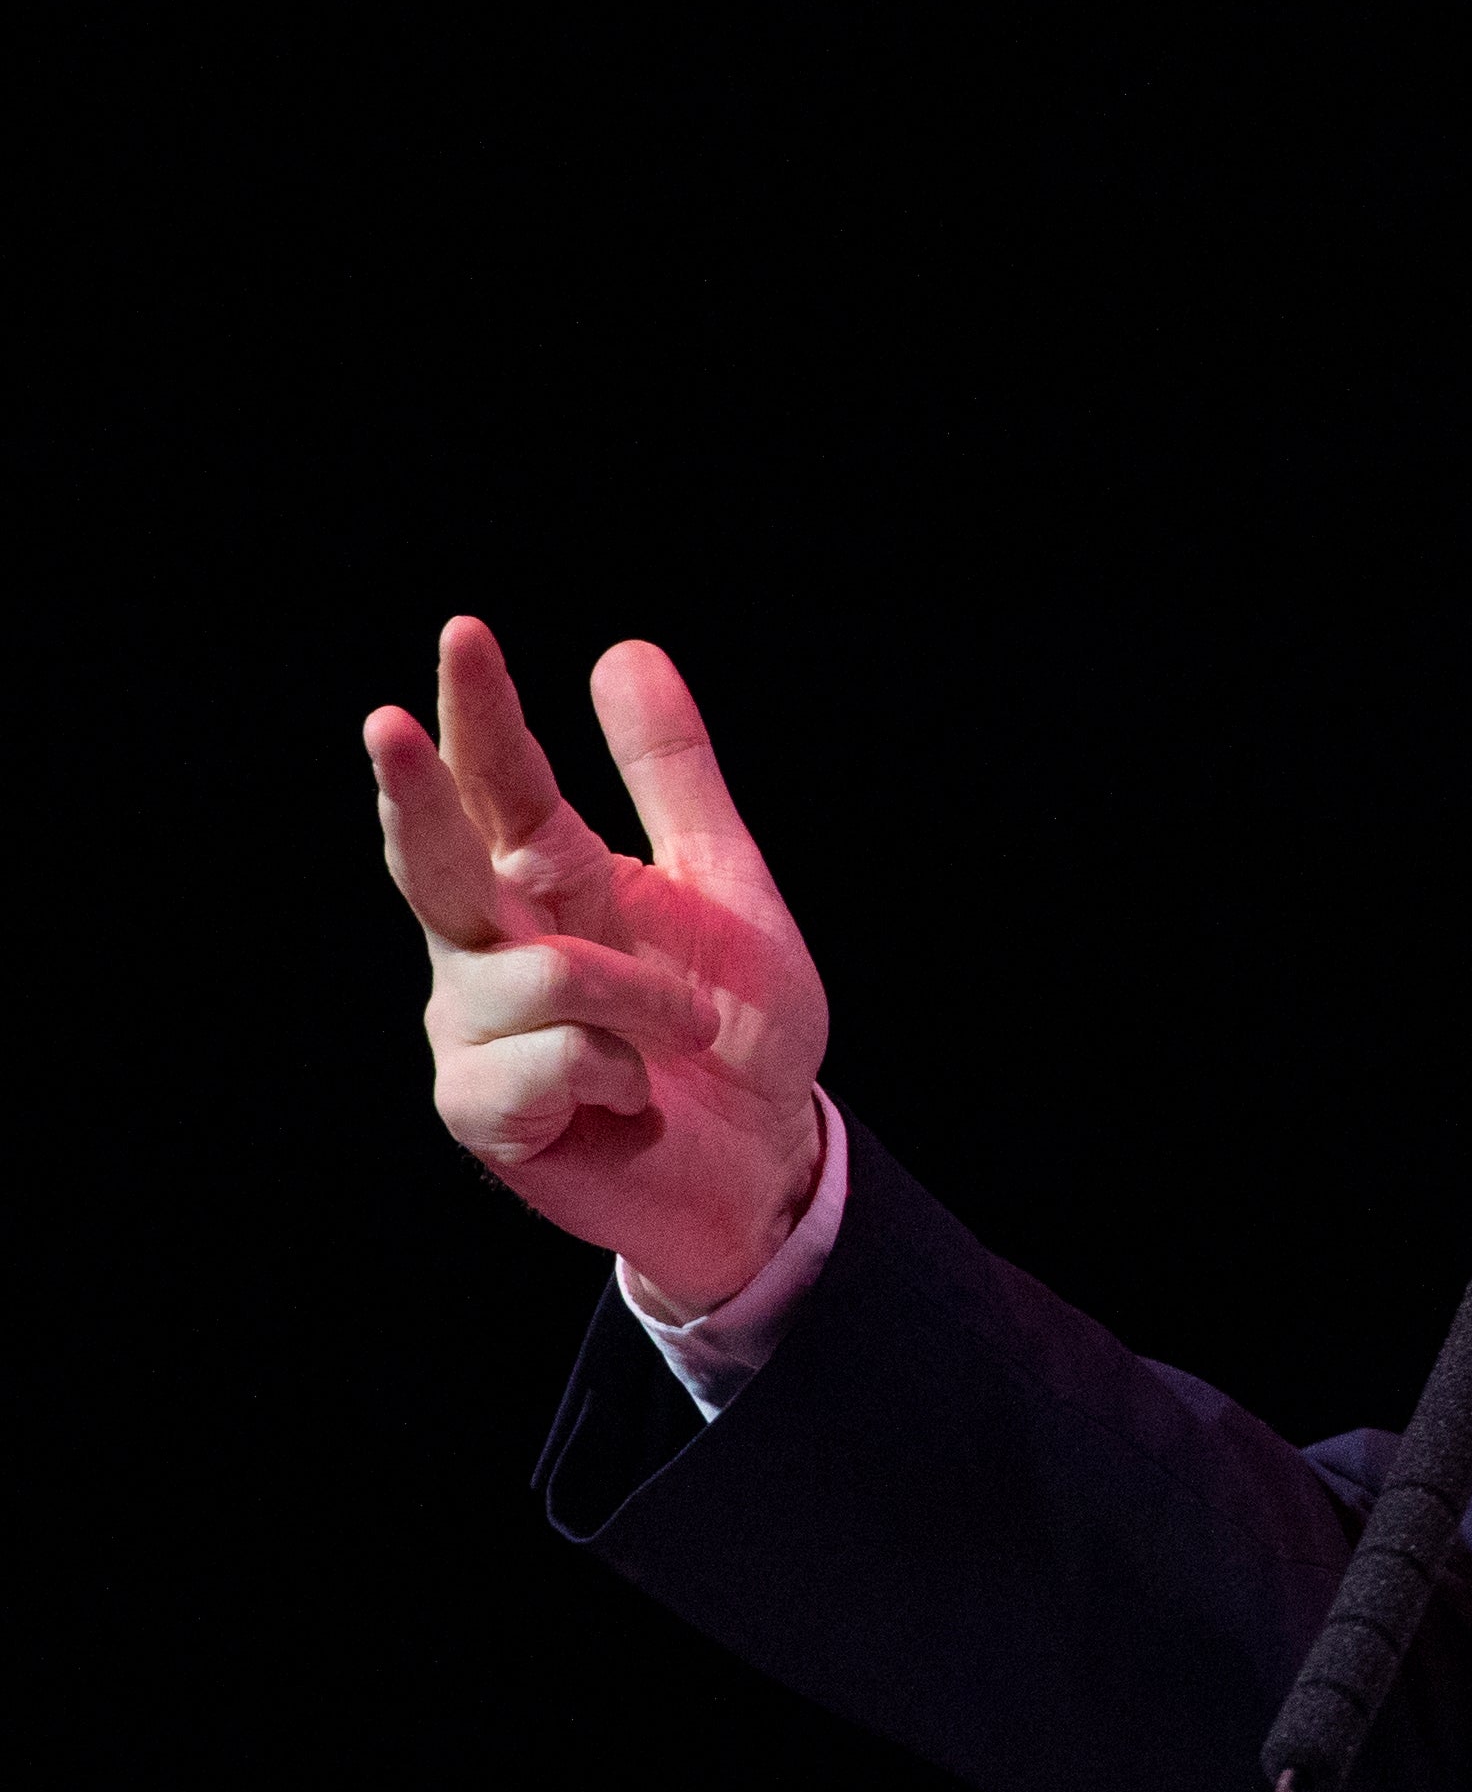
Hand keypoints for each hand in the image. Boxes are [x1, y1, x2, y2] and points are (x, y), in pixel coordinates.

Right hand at [366, 617, 830, 1313]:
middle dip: (414, 795)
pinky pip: (545, 1061)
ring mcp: (474, 1027)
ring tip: (680, 1034)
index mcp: (546, 878)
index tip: (467, 633)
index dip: (479, 710)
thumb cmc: (736, 1028)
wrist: (767, 1158)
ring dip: (638, 1000)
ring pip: (538, 975)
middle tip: (384, 724)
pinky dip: (614, 1073)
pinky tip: (629, 1099)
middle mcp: (490, 943)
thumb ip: (675, 778)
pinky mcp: (481, 1109)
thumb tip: (623, 649)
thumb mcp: (726, 888)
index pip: (499, 780)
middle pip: (433, 857)